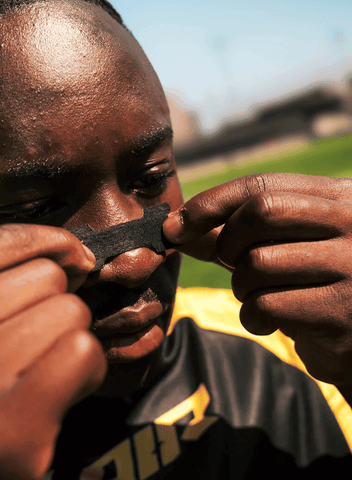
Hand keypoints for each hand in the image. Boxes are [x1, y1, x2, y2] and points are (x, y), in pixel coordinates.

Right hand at [0, 224, 106, 479]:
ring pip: (69, 311)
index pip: (4, 241)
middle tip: (36, 344)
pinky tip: (66, 390)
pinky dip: (89, 368)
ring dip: (72, 338)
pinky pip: (81, 352)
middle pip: (45, 277)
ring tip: (45, 371)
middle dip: (55, 305)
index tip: (75, 260)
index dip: (53, 243)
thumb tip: (70, 255)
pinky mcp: (4, 430)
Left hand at [164, 173, 351, 402]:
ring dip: (241, 286)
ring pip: (258, 262)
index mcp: (339, 197)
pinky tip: (267, 322)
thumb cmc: (308, 286)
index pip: (262, 185)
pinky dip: (252, 317)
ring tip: (259, 296)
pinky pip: (267, 305)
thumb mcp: (276, 249)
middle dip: (229, 242)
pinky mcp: (343, 311)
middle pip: (261, 212)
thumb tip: (173, 227)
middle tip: (232, 264)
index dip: (210, 203)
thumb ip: (228, 234)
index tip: (176, 226)